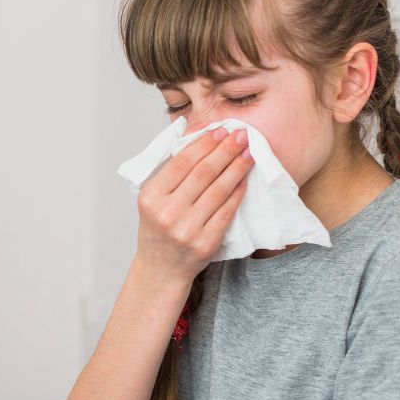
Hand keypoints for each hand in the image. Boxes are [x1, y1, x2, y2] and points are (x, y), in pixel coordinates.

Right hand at [134, 127, 252, 284]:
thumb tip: (195, 138)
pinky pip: (226, 212)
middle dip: (226, 150)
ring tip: (248, 153)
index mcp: (151, 197)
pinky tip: (245, 180)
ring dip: (237, 168)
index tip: (221, 131)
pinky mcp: (205, 243)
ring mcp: (187, 229)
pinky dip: (237, 193)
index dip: (204, 144)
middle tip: (242, 135)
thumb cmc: (158, 229)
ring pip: (218, 190)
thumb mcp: (152, 200)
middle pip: (203, 173)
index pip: (181, 163)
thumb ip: (170, 172)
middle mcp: (167, 213)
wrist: (161, 269)